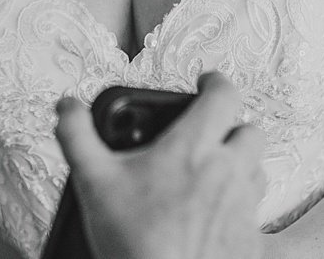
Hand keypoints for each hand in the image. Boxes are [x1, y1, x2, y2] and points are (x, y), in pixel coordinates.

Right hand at [54, 72, 267, 258]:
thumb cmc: (134, 243)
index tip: (204, 83)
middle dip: (232, 126)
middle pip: (250, 130)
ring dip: (239, 165)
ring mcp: (245, 207)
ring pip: (257, 171)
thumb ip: (77, 135)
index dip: (215, 81)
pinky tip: (211, 216)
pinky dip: (238, 207)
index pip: (224, 94)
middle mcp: (229, 172)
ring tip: (209, 175)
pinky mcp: (252, 241)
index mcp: (194, 148)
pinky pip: (255, 212)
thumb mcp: (93, 182)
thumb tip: (67, 106)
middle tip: (208, 133)